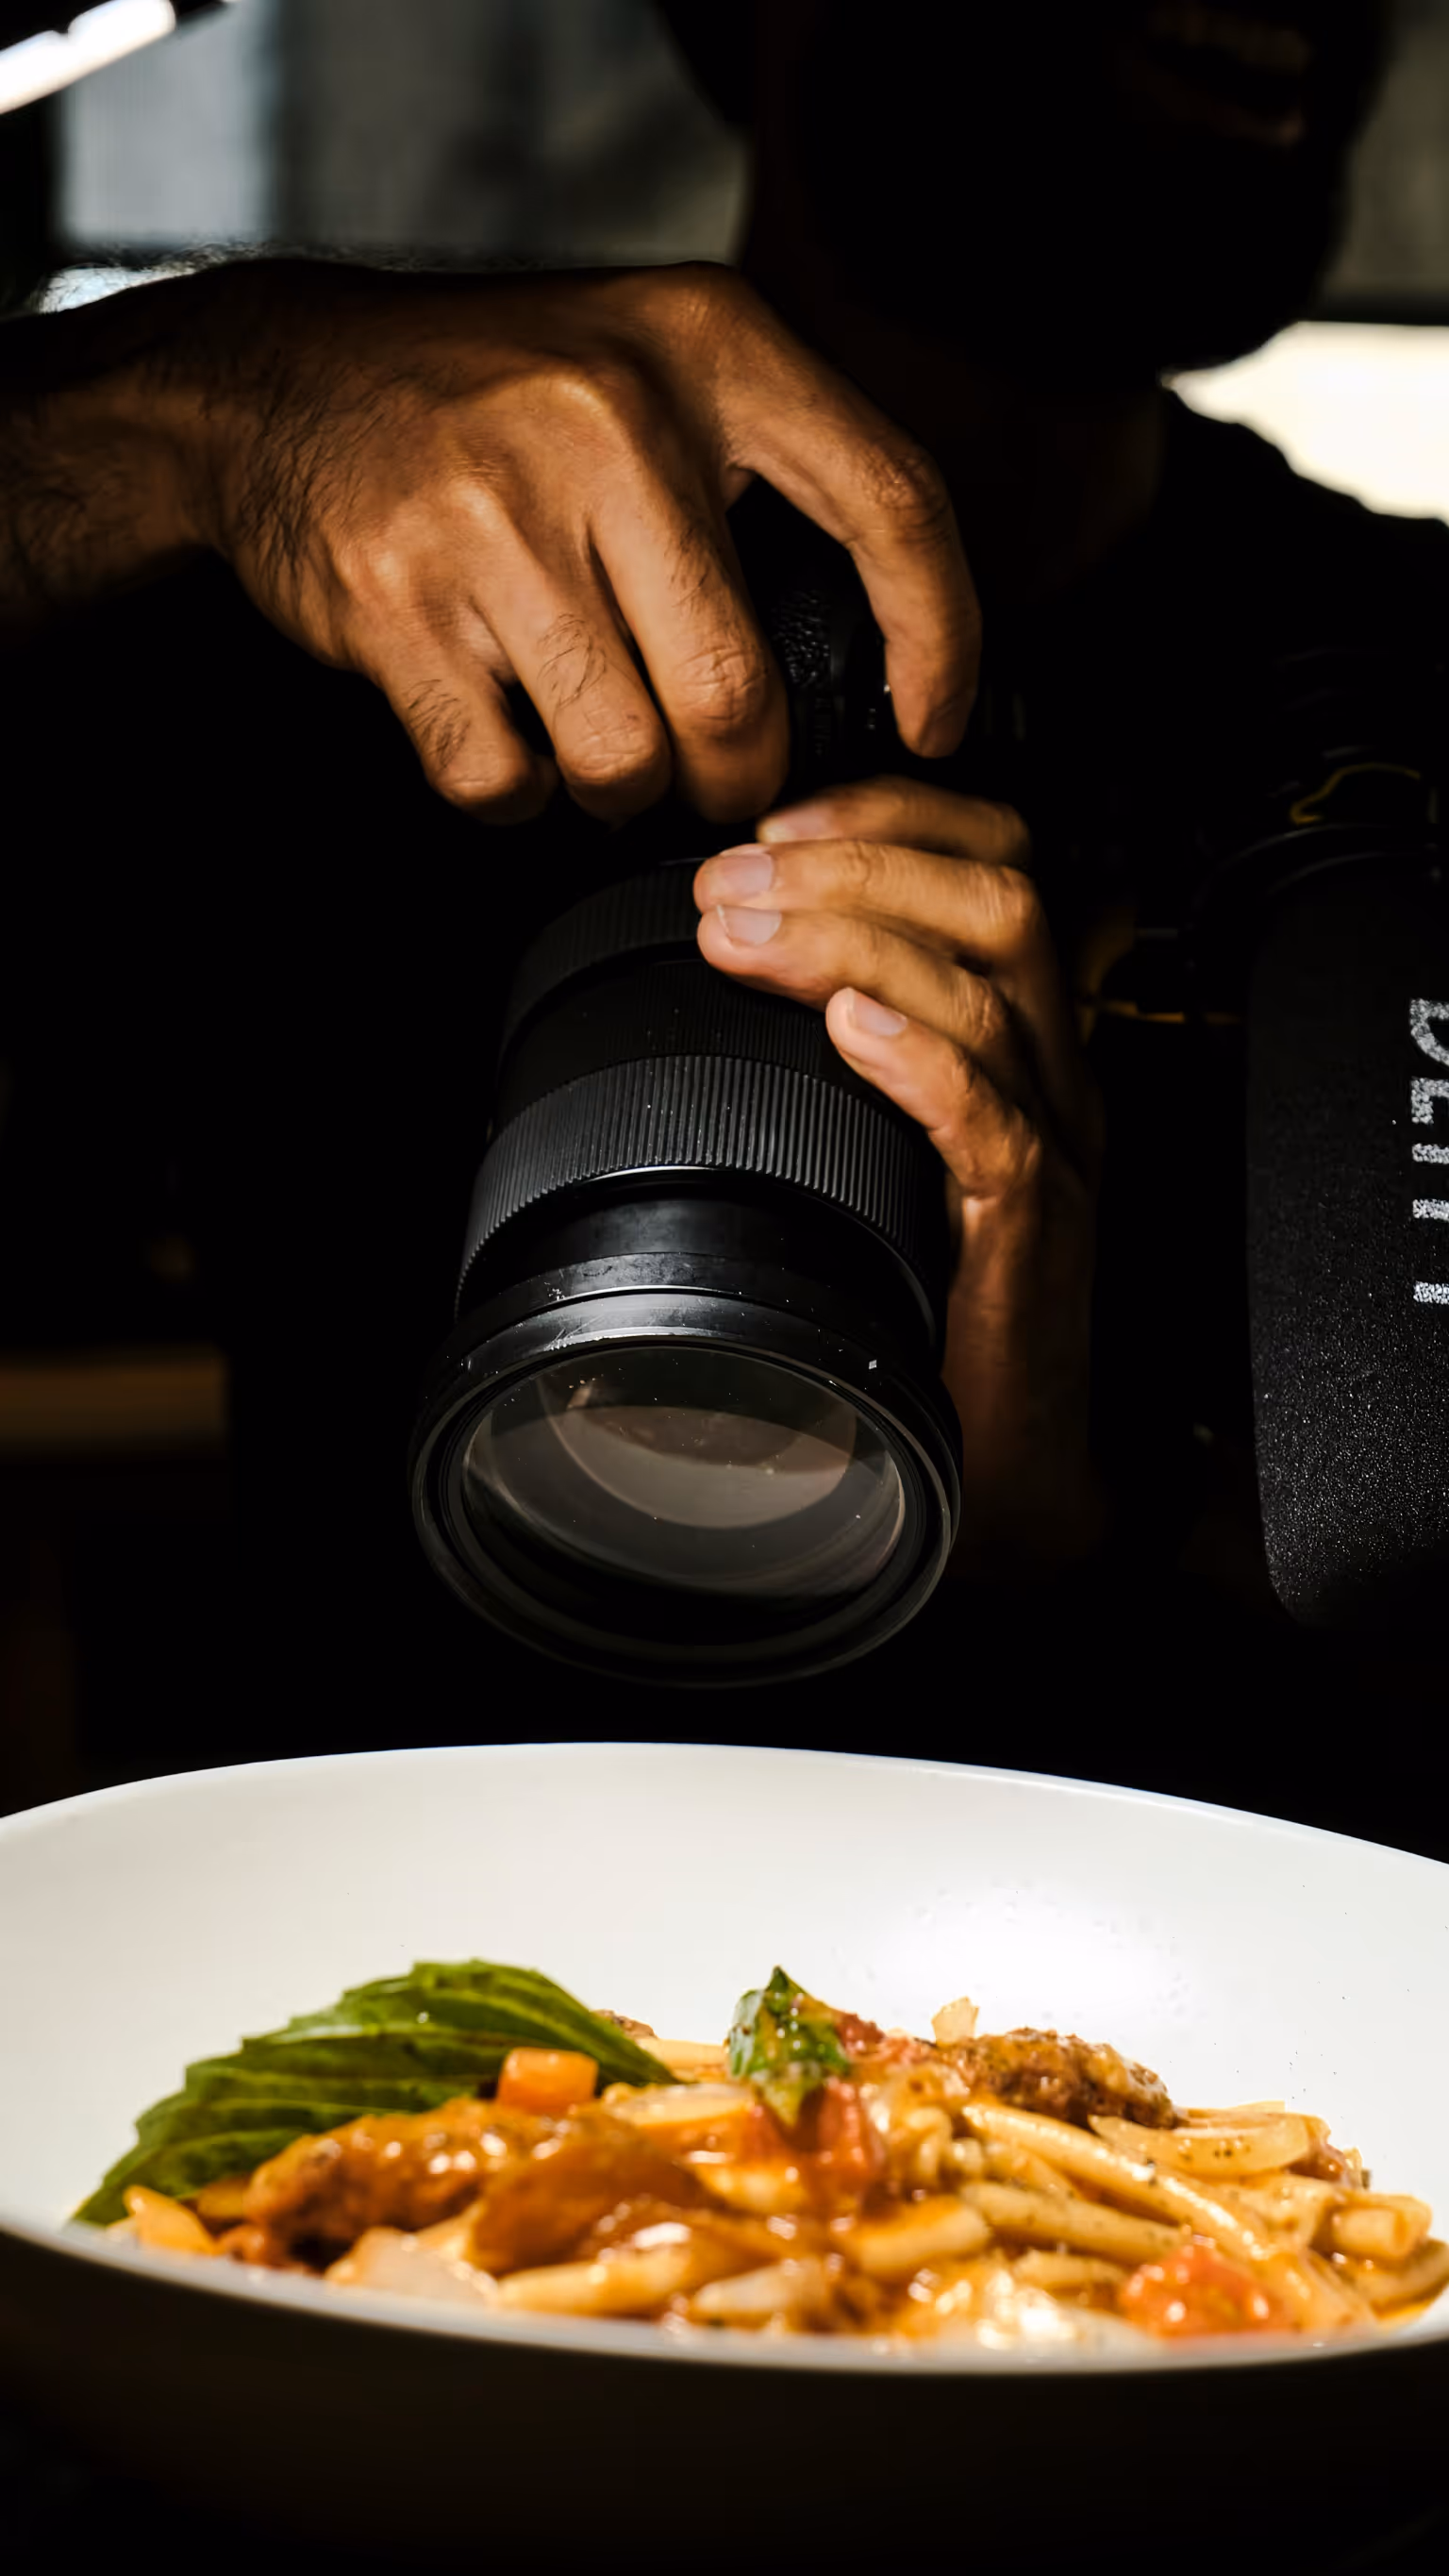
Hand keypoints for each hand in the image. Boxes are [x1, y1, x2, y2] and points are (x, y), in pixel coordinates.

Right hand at [169, 261, 978, 824]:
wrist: (279, 383)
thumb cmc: (495, 404)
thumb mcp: (651, 369)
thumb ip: (763, 472)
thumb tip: (884, 658)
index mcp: (708, 345)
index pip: (891, 504)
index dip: (938, 640)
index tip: (934, 723)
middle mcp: (609, 417)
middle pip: (735, 695)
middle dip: (736, 777)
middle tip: (716, 775)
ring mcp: (492, 514)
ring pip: (621, 758)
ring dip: (619, 788)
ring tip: (595, 738)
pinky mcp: (397, 603)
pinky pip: (503, 779)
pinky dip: (515, 794)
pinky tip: (504, 732)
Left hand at [692, 776, 1105, 1573]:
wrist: (1019, 1470)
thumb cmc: (941, 1315)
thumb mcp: (887, 1155)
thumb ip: (848, 1066)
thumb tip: (731, 978)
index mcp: (1024, 1043)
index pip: (999, 863)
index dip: (894, 816)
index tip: (774, 827)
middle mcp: (1054, 1078)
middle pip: (997, 900)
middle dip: (854, 862)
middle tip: (727, 882)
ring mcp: (1054, 1151)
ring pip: (988, 989)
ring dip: (851, 938)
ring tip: (740, 935)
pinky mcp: (1033, 1237)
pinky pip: (996, 1124)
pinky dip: (921, 1062)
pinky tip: (848, 1027)